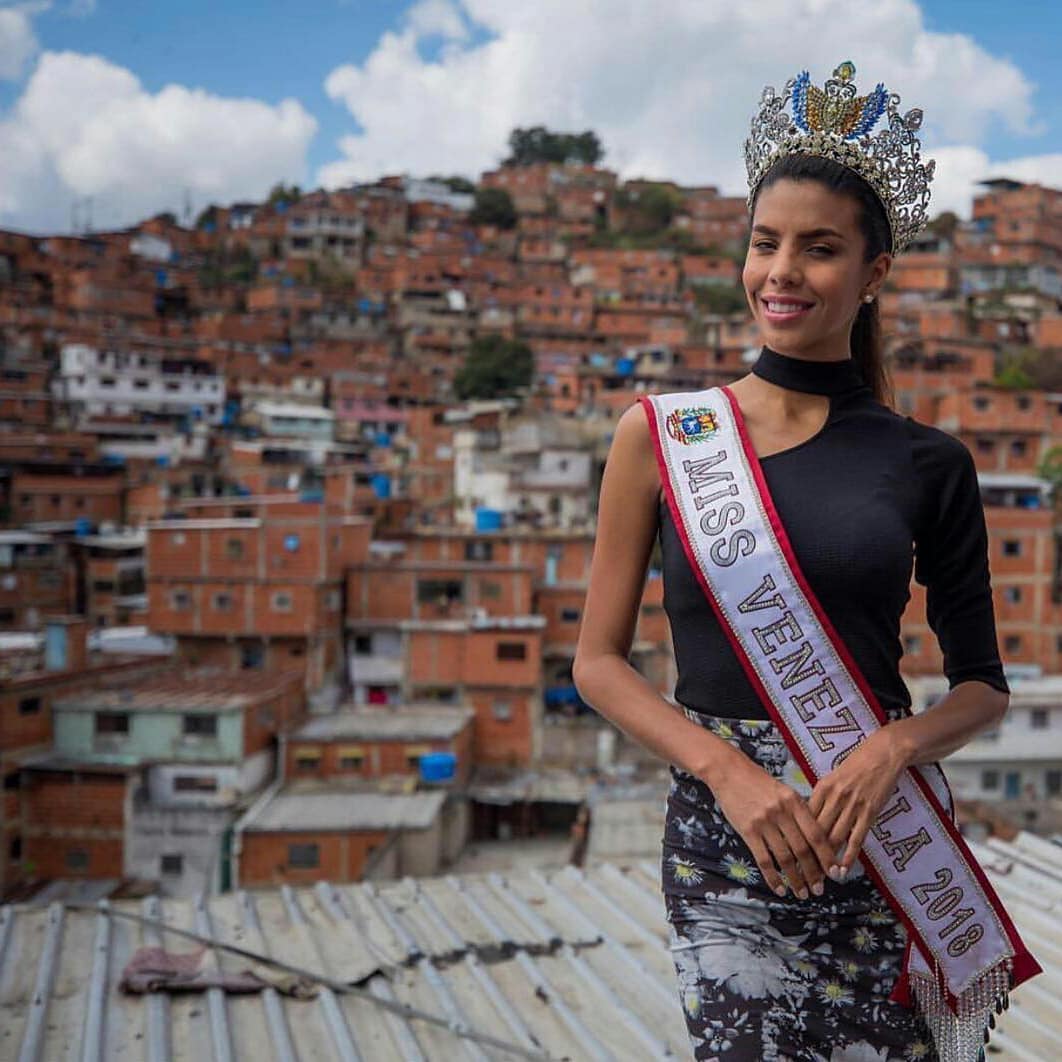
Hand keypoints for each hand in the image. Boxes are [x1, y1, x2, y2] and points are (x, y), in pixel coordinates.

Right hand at [709, 753, 836, 898]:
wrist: (729, 771)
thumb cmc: (758, 782)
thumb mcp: (784, 791)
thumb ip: (799, 812)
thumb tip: (816, 840)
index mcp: (794, 801)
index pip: (816, 834)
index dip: (827, 857)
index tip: (834, 873)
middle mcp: (781, 812)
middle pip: (803, 850)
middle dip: (813, 874)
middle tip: (819, 890)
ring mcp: (764, 822)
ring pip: (785, 858)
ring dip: (795, 880)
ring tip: (802, 893)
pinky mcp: (747, 830)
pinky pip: (764, 860)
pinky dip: (773, 878)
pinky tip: (779, 889)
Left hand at [806, 728, 909, 880]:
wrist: (883, 754)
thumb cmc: (856, 765)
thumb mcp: (833, 777)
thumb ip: (822, 797)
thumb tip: (808, 816)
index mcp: (822, 787)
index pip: (804, 818)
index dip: (796, 838)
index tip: (791, 854)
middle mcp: (834, 797)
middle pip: (816, 831)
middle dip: (808, 854)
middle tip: (802, 873)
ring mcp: (852, 805)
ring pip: (835, 837)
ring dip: (827, 860)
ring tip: (820, 877)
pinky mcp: (869, 812)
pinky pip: (856, 837)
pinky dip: (848, 855)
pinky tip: (843, 869)